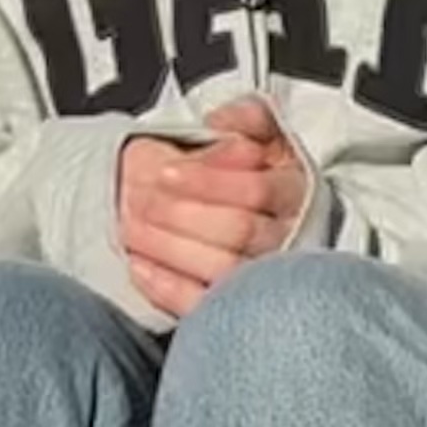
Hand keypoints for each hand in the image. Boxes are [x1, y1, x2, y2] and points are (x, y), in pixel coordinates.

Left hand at [121, 97, 313, 321]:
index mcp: (296, 190)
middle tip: (139, 199)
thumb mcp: (260, 130)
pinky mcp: (241, 309)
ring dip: (169, 248)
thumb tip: (220, 125)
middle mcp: (291, 237)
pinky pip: (206, 306)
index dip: (207, 181)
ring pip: (222, 269)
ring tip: (131, 228)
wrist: (257, 209)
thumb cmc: (255, 168)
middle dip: (181, 213)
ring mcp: (268, 279)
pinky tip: (139, 268)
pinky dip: (168, 290)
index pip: (257, 190)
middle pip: (238, 230)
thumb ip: (245, 118)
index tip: (164, 170)